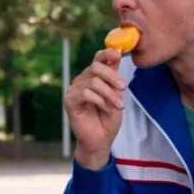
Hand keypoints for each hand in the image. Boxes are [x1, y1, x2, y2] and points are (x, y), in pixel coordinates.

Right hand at [65, 49, 125, 169]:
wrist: (101, 140)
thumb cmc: (108, 119)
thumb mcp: (116, 95)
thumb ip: (114, 77)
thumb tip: (117, 54)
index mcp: (93, 77)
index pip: (97, 59)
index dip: (106, 53)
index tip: (117, 55)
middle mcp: (82, 81)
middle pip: (95, 67)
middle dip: (112, 77)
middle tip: (123, 88)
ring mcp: (74, 90)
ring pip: (93, 82)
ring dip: (109, 94)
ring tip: (117, 106)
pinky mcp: (70, 101)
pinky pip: (86, 93)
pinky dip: (100, 101)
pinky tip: (105, 109)